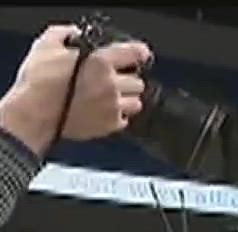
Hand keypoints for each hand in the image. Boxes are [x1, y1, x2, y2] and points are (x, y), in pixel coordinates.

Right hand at [0, 24, 150, 155]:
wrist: (33, 112)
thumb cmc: (38, 82)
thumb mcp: (46, 46)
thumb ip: (64, 34)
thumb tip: (73, 33)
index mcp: (101, 62)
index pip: (135, 54)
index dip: (138, 53)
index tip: (138, 55)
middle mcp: (112, 85)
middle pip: (137, 82)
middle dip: (127, 80)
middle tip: (112, 80)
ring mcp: (113, 107)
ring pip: (135, 102)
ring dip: (126, 99)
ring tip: (109, 97)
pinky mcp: (109, 125)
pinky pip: (124, 120)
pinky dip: (117, 116)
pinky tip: (102, 111)